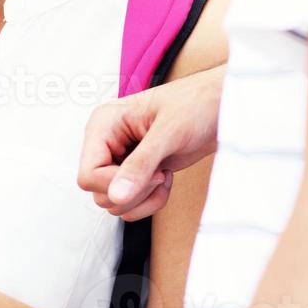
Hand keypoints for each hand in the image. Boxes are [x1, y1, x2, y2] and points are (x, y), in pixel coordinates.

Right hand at [78, 64, 223, 220]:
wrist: (220, 107)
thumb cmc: (195, 104)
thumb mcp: (168, 132)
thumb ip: (140, 165)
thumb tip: (116, 195)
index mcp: (104, 124)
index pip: (88, 175)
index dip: (114, 185)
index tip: (150, 173)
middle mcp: (108, 143)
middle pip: (100, 193)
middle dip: (135, 192)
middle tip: (160, 171)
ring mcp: (121, 159)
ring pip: (116, 203)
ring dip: (145, 198)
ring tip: (164, 175)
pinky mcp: (137, 172)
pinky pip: (132, 203)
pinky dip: (151, 200)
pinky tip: (166, 178)